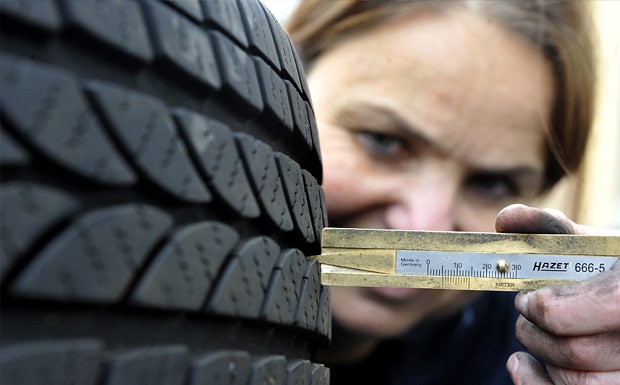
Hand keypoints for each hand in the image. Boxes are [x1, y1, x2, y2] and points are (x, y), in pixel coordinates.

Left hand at [495, 204, 619, 384]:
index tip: (528, 298)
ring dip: (541, 357)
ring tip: (530, 337)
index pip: (574, 314)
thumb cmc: (614, 268)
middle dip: (534, 331)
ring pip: (577, 383)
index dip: (542, 308)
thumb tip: (505, 219)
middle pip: (573, 351)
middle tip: (525, 314)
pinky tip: (525, 366)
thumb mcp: (593, 244)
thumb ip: (549, 229)